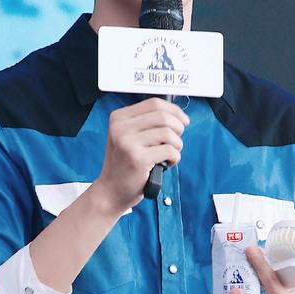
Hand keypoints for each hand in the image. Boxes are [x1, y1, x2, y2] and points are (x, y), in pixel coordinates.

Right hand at [94, 97, 188, 213]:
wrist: (111, 190)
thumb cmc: (125, 164)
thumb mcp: (128, 137)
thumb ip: (147, 123)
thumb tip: (177, 115)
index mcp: (119, 118)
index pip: (154, 103)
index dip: (174, 110)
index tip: (183, 121)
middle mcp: (121, 127)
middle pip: (163, 116)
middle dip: (178, 128)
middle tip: (176, 141)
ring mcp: (127, 143)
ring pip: (168, 133)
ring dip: (177, 145)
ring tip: (169, 155)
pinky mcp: (138, 158)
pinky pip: (169, 151)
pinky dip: (174, 158)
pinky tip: (167, 164)